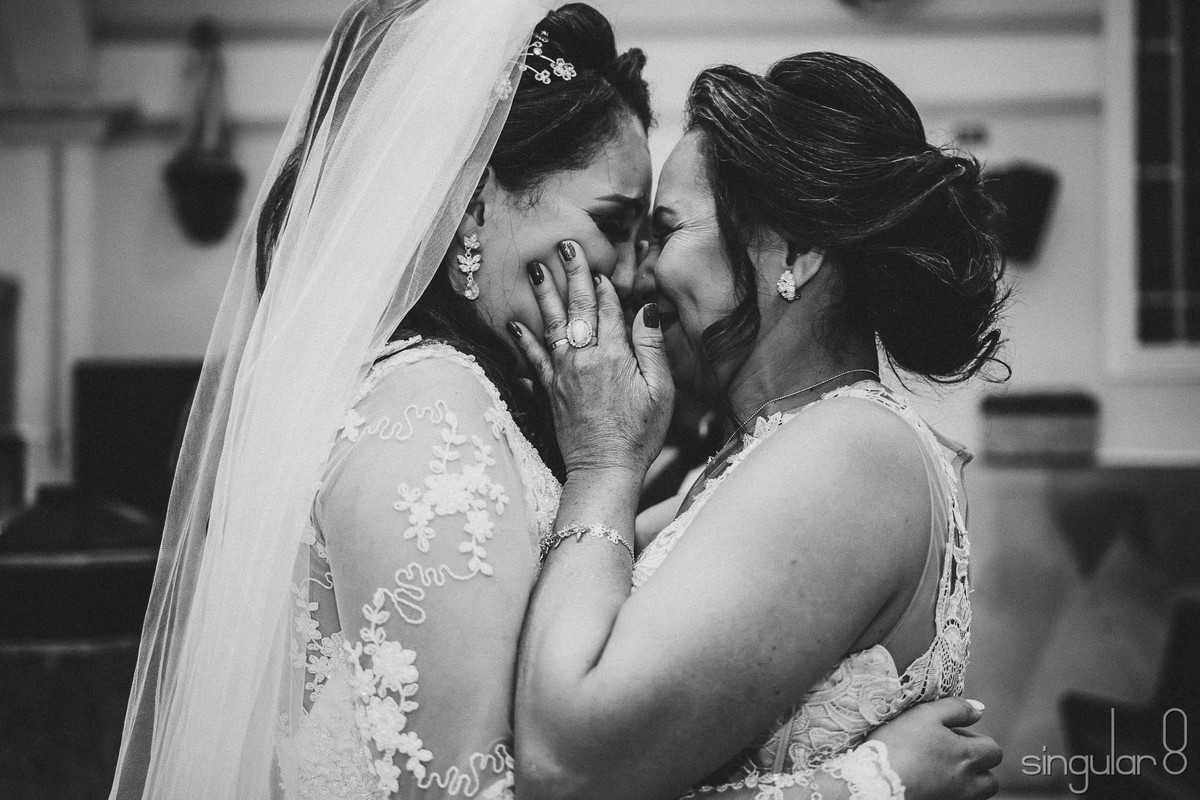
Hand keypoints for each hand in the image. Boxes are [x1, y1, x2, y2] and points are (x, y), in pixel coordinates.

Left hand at [508, 240, 674, 476]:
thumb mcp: (661, 391)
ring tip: (535, 268)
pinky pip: (532, 357)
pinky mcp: (549, 390)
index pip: (608, 310)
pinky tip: (514, 321)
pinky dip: (523, 338)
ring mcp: (563, 373)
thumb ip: (651, 347)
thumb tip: (648, 310)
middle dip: (571, 274)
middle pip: (578, 308)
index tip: (598, 265)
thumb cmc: (640, 434)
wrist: (604, 470)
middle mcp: (584, 358)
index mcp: (614, 356)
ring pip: (552, 324)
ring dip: (544, 294)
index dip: (603, 286)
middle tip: (564, 245)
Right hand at [869, 698, 1001, 799]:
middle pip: (990, 779)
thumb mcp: (925, 714)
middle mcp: (969, 783)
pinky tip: (928, 781)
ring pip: (975, 794)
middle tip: (949, 755)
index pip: (994, 751)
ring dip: (966, 782)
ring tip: (940, 770)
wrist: (875, 781)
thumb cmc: (899, 744)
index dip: (977, 741)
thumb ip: (956, 708)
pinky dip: (949, 792)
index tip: (954, 736)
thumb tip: (979, 710)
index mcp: (968, 756)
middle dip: (977, 767)